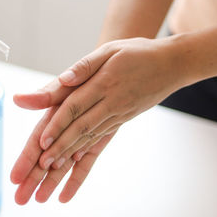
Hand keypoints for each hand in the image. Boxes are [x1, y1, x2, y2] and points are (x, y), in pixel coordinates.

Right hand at [11, 79, 114, 203]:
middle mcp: (64, 128)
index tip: (15, 178)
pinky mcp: (96, 140)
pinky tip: (65, 196)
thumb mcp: (69, 81)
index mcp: (55, 115)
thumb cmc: (91, 72)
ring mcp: (79, 136)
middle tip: (19, 199)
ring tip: (38, 201)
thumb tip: (19, 99)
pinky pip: (86, 162)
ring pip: (63, 163)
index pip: (38, 141)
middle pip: (46, 156)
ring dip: (50, 182)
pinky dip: (76, 178)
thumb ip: (47, 93)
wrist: (120, 70)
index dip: (26, 159)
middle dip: (33, 177)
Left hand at [38, 37, 184, 170]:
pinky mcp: (124, 118)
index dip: (58, 125)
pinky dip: (88, 147)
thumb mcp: (110, 50)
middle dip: (60, 146)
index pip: (75, 106)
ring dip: (71, 151)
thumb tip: (64, 78)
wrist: (173, 65)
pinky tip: (77, 158)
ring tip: (54, 167)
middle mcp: (112, 102)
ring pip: (91, 135)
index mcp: (104, 82)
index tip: (42, 141)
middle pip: (81, 127)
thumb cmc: (138, 52)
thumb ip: (85, 66)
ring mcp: (120, 113)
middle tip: (43, 163)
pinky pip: (103, 135)